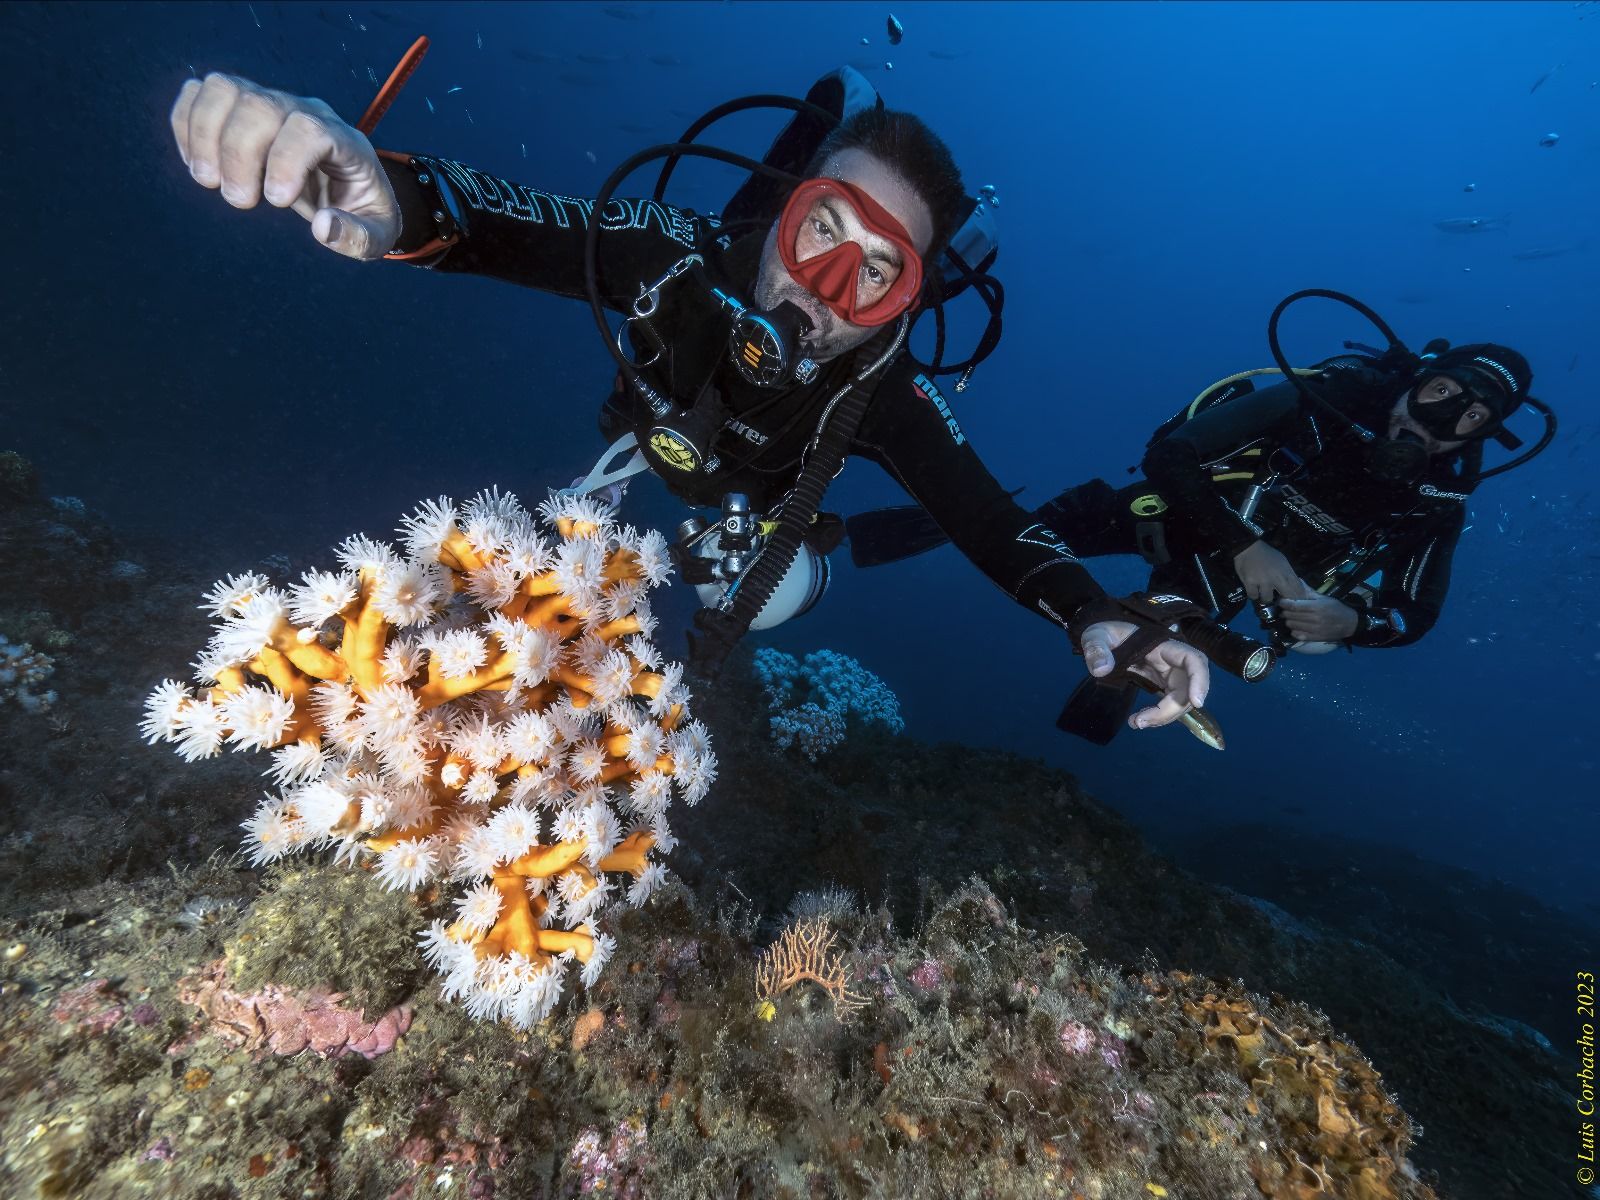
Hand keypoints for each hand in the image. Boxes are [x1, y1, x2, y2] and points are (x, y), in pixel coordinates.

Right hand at [171, 73, 399, 259]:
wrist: (348, 185)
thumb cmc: (361, 210)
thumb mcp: (377, 235)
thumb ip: (359, 238)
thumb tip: (323, 228)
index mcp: (344, 139)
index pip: (310, 128)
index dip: (285, 161)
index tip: (275, 201)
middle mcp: (304, 111)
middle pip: (259, 105)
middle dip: (238, 155)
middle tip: (240, 202)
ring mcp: (270, 103)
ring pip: (224, 89)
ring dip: (204, 135)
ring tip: (209, 180)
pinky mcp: (241, 106)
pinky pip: (201, 93)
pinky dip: (187, 124)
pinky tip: (197, 163)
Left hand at [1081, 620, 1211, 730]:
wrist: (1103, 637)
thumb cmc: (1105, 631)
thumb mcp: (1096, 635)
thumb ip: (1097, 649)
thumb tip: (1101, 670)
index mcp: (1162, 645)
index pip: (1192, 659)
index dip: (1200, 680)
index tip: (1196, 702)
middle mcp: (1171, 660)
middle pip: (1187, 687)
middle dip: (1170, 710)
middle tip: (1141, 722)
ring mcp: (1168, 672)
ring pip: (1180, 699)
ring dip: (1163, 717)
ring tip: (1136, 722)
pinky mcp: (1162, 682)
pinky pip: (1170, 702)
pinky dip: (1158, 716)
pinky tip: (1138, 721)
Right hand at [1232, 539, 1302, 603]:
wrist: (1249, 547)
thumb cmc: (1268, 555)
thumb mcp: (1283, 563)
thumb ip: (1289, 576)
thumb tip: (1297, 589)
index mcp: (1287, 572)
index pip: (1299, 591)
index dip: (1298, 598)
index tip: (1294, 601)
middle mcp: (1277, 578)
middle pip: (1287, 597)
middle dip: (1284, 602)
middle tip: (1279, 602)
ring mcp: (1263, 581)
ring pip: (1267, 599)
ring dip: (1265, 598)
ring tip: (1262, 593)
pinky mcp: (1250, 582)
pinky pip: (1253, 596)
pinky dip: (1253, 594)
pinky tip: (1254, 589)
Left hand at [1276, 594, 1359, 642]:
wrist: (1349, 624)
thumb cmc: (1336, 608)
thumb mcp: (1324, 598)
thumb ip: (1309, 591)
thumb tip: (1297, 580)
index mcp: (1316, 607)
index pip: (1293, 606)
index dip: (1284, 603)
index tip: (1281, 601)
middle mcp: (1314, 618)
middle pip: (1290, 616)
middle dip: (1285, 612)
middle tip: (1286, 610)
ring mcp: (1314, 630)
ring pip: (1292, 626)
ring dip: (1289, 621)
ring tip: (1291, 618)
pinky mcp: (1314, 638)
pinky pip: (1297, 635)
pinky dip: (1294, 631)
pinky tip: (1297, 627)